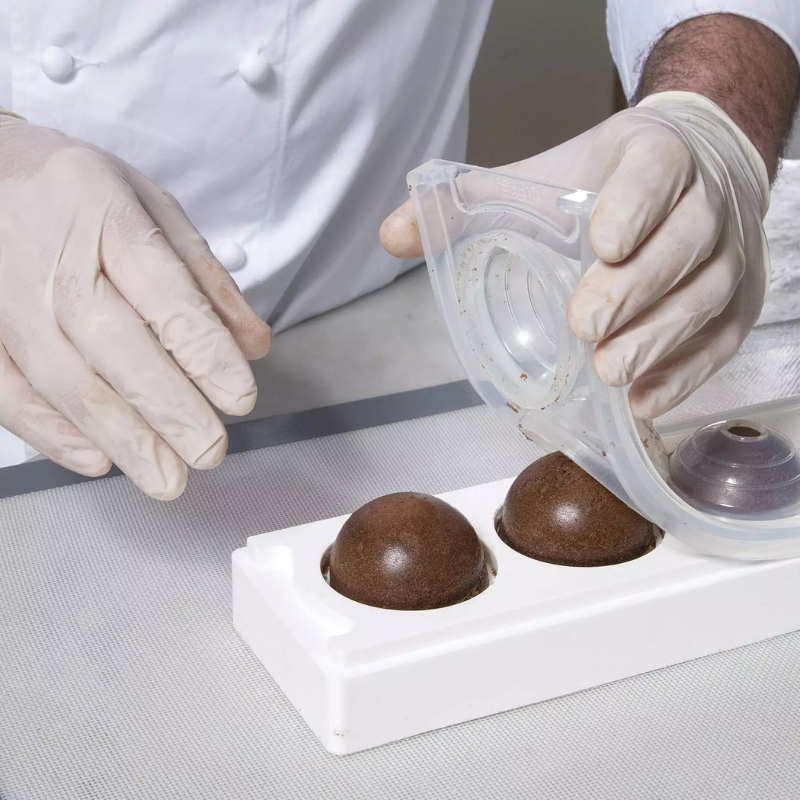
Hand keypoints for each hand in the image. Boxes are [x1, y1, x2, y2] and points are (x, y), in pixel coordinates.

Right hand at [0, 116, 271, 498]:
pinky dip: (52, 433)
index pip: (164, 294)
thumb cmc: (82, 195)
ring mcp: (6, 298)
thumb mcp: (154, 209)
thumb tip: (254, 347)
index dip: (204, 351)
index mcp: (108, 218)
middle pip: (114, 345)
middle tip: (209, 452)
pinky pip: (8, 391)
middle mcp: (53, 260)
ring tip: (165, 477)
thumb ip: (207, 280)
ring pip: (64, 379)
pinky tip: (98, 460)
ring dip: (119, 436)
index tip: (238, 397)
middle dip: (168, 408)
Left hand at [381, 91, 768, 418]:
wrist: (687, 175)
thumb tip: (392, 234)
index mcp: (654, 156)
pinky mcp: (739, 301)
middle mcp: (705, 202)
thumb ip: (465, 205)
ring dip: (659, 339)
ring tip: (610, 371)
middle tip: (586, 327)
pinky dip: (686, 373)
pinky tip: (642, 400)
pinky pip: (722, 340)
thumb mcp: (539, 180)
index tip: (601, 243)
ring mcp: (729, 254)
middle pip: (684, 244)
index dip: (636, 205)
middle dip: (634, 288)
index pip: (655, 172)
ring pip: (706, 297)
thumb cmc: (602, 184)